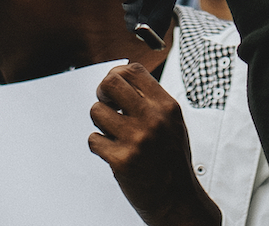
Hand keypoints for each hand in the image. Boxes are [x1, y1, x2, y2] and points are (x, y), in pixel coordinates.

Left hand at [88, 64, 218, 225]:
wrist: (175, 198)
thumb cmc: (172, 160)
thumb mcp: (172, 123)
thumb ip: (152, 101)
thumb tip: (122, 80)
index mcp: (167, 106)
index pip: (133, 71)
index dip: (117, 74)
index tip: (114, 87)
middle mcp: (152, 119)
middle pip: (111, 83)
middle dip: (102, 91)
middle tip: (106, 103)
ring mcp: (136, 139)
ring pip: (96, 111)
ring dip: (100, 122)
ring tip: (112, 132)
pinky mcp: (121, 160)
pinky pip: (93, 139)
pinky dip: (99, 145)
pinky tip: (113, 150)